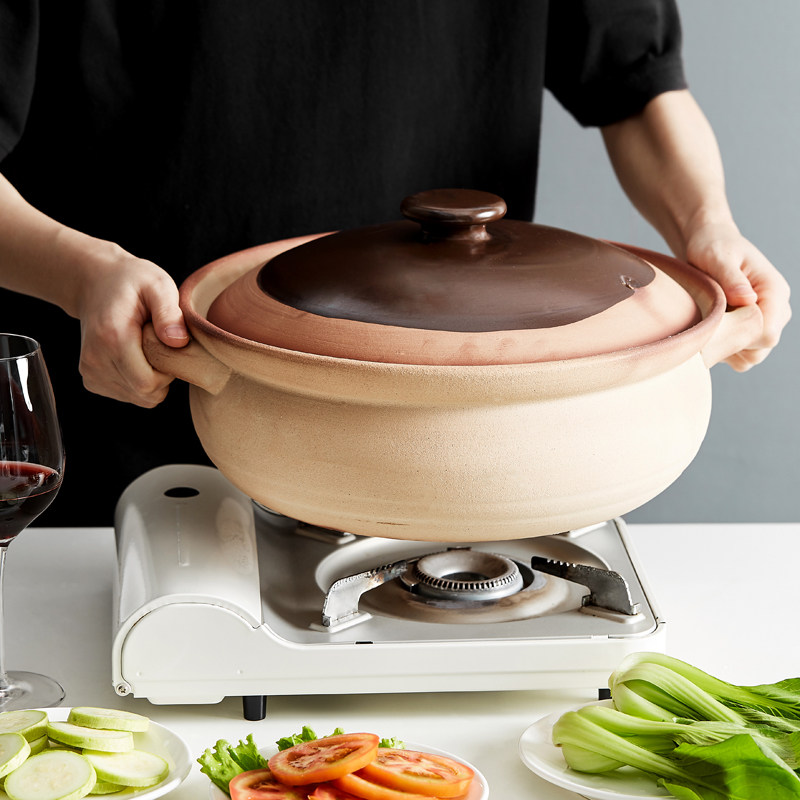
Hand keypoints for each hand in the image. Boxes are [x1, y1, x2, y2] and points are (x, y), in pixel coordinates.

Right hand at [75, 245, 188, 406]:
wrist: (94, 282)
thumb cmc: (131, 282)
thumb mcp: (157, 285)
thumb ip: (169, 313)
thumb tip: (178, 342)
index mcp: (112, 338)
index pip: (147, 383)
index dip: (168, 374)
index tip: (170, 349)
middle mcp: (95, 359)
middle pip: (144, 394)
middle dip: (163, 377)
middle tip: (161, 346)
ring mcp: (90, 371)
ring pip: (138, 398)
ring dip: (151, 379)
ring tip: (146, 348)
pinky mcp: (91, 379)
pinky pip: (128, 395)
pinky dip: (139, 381)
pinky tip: (136, 356)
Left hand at [684, 222, 790, 370]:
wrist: (708, 245)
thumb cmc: (713, 246)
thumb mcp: (718, 257)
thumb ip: (731, 278)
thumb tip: (747, 299)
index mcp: (774, 291)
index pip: (767, 332)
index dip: (738, 336)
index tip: (713, 325)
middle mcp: (776, 309)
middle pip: (761, 347)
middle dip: (730, 343)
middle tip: (705, 324)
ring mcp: (763, 321)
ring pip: (751, 356)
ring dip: (726, 348)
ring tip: (706, 324)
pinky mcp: (749, 329)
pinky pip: (740, 355)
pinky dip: (723, 350)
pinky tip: (708, 331)